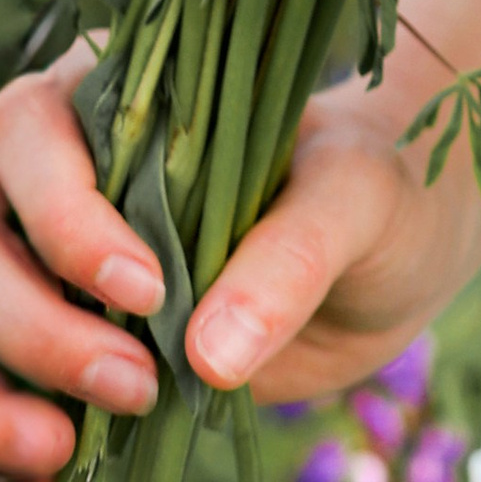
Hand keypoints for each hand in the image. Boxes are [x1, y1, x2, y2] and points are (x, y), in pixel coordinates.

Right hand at [0, 34, 480, 472]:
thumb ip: (293, 253)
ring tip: (62, 448)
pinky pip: (9, 373)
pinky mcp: (71, 334)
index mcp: (127, 93)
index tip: (144, 288)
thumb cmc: (370, 189)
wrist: (384, 257)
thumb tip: (211, 354)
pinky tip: (54, 454)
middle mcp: (69, 169)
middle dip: (31, 317)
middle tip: (127, 380)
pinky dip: (8, 420)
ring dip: (3, 384)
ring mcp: (58, 258)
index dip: (66, 216)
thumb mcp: (355, 196)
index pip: (36, 132)